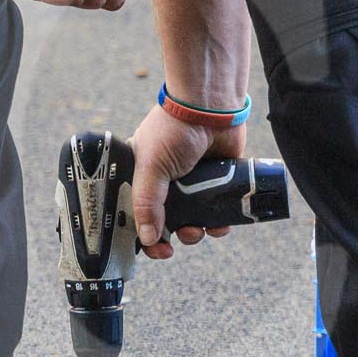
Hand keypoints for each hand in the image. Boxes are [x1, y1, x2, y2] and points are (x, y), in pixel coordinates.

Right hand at [131, 104, 246, 260]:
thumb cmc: (173, 129)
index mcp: (143, 176)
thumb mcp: (151, 168)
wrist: (211, 107)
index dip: (145, 234)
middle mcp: (166, 182)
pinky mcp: (216, 182)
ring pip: (193, 220)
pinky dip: (218, 223)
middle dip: (175, 235)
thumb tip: (148, 239)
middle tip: (181, 238)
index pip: (137, 212)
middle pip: (167, 221)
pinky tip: (219, 224)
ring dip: (196, 232)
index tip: (156, 249)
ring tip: (199, 230)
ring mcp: (193, 183)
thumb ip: (147, 204)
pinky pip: (217, 212)